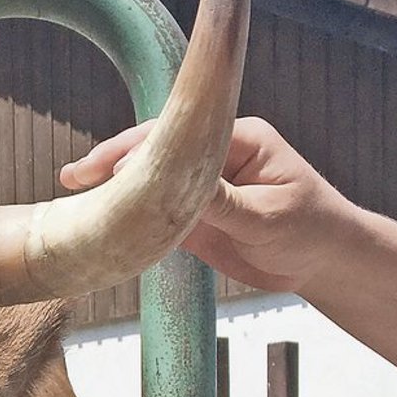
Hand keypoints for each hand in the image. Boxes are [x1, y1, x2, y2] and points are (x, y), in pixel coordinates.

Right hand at [59, 116, 353, 294]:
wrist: (324, 261)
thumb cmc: (311, 228)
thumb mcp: (268, 216)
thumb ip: (221, 202)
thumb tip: (177, 187)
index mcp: (237, 139)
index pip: (180, 135)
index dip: (141, 150)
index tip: (110, 169)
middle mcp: (213, 157)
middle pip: (154, 153)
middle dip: (113, 164)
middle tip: (73, 178)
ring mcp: (200, 188)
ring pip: (149, 183)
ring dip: (113, 191)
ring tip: (71, 197)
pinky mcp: (193, 219)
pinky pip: (154, 215)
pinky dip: (128, 219)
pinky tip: (99, 223)